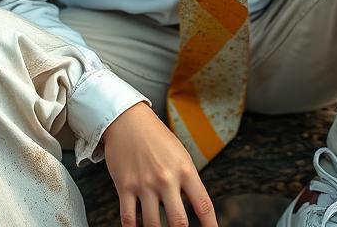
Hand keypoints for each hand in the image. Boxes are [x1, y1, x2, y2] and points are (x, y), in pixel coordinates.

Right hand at [102, 102, 217, 226]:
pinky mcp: (125, 186)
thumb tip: (190, 205)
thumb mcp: (180, 154)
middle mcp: (166, 179)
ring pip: (153, 225)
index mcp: (185, 170)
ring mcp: (145, 184)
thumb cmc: (156, 137)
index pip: (203, 204)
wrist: (128, 120)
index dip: (211, 225)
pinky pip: (129, 218)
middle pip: (179, 222)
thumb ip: (186, 180)